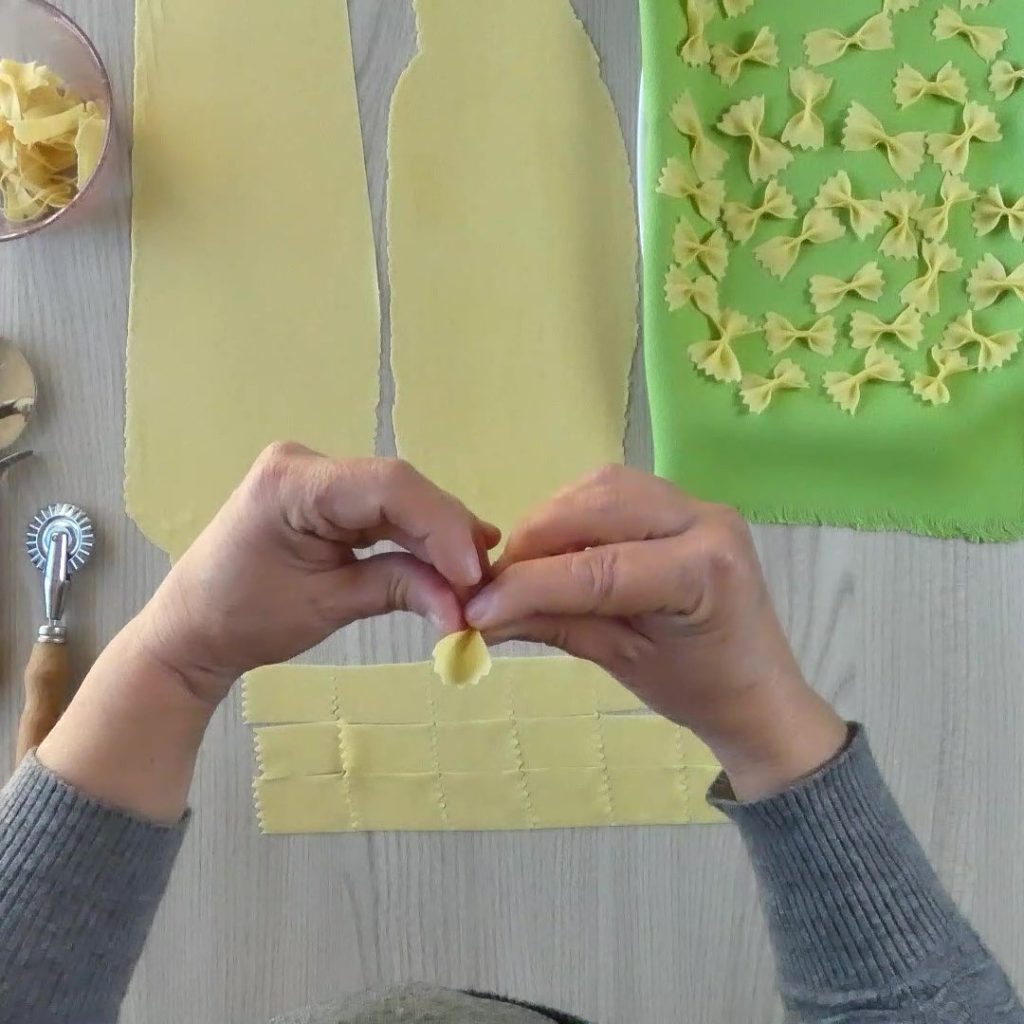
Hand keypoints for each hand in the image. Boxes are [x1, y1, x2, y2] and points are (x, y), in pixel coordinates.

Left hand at [133, 443, 498, 704]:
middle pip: (400, 489)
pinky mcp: (329, 494)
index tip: (474, 574)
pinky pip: (385, 509)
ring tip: (476, 576)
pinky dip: (418, 536)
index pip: (389, 486)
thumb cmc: (244, 618)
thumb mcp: (326, 606)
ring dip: (440, 537)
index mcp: (292, 481)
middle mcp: (307, 463)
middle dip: (447, 535)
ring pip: (400, 498)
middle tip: (485, 582)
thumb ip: (399, 589)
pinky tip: (454, 558)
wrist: (193, 626)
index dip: (441, 525)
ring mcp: (318, 475)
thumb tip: (464, 605)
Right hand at [465, 466, 845, 799]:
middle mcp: (705, 520)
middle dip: (536, 538)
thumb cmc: (698, 689)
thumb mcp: (621, 661)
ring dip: (552, 519)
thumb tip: (478, 614)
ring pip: (602, 486)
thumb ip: (552, 625)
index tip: (475, 606)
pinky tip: (557, 549)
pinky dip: (574, 513)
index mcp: (703, 571)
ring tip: (524, 566)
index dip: (529, 584)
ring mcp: (698, 503)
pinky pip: (615, 490)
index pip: (598, 568)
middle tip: (495, 581)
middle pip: (598, 504)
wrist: (758, 690)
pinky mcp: (684, 502)